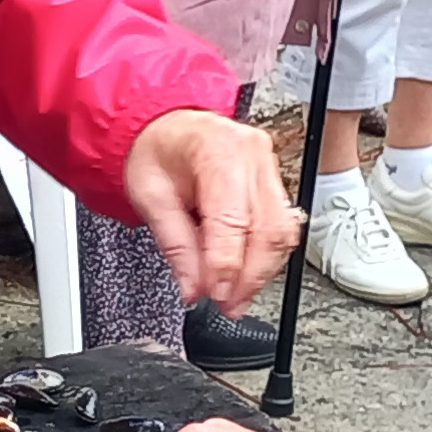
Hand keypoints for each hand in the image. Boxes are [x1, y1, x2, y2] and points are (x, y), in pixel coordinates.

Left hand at [125, 109, 297, 314]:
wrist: (166, 126)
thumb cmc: (156, 151)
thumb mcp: (149, 197)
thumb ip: (176, 245)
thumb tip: (194, 287)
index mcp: (217, 150)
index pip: (233, 221)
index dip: (228, 266)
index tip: (217, 295)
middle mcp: (252, 154)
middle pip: (268, 229)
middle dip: (250, 277)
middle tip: (229, 305)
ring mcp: (268, 166)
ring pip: (282, 232)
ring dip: (261, 272)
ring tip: (236, 297)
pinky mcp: (273, 180)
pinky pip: (281, 226)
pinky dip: (265, 256)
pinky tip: (246, 274)